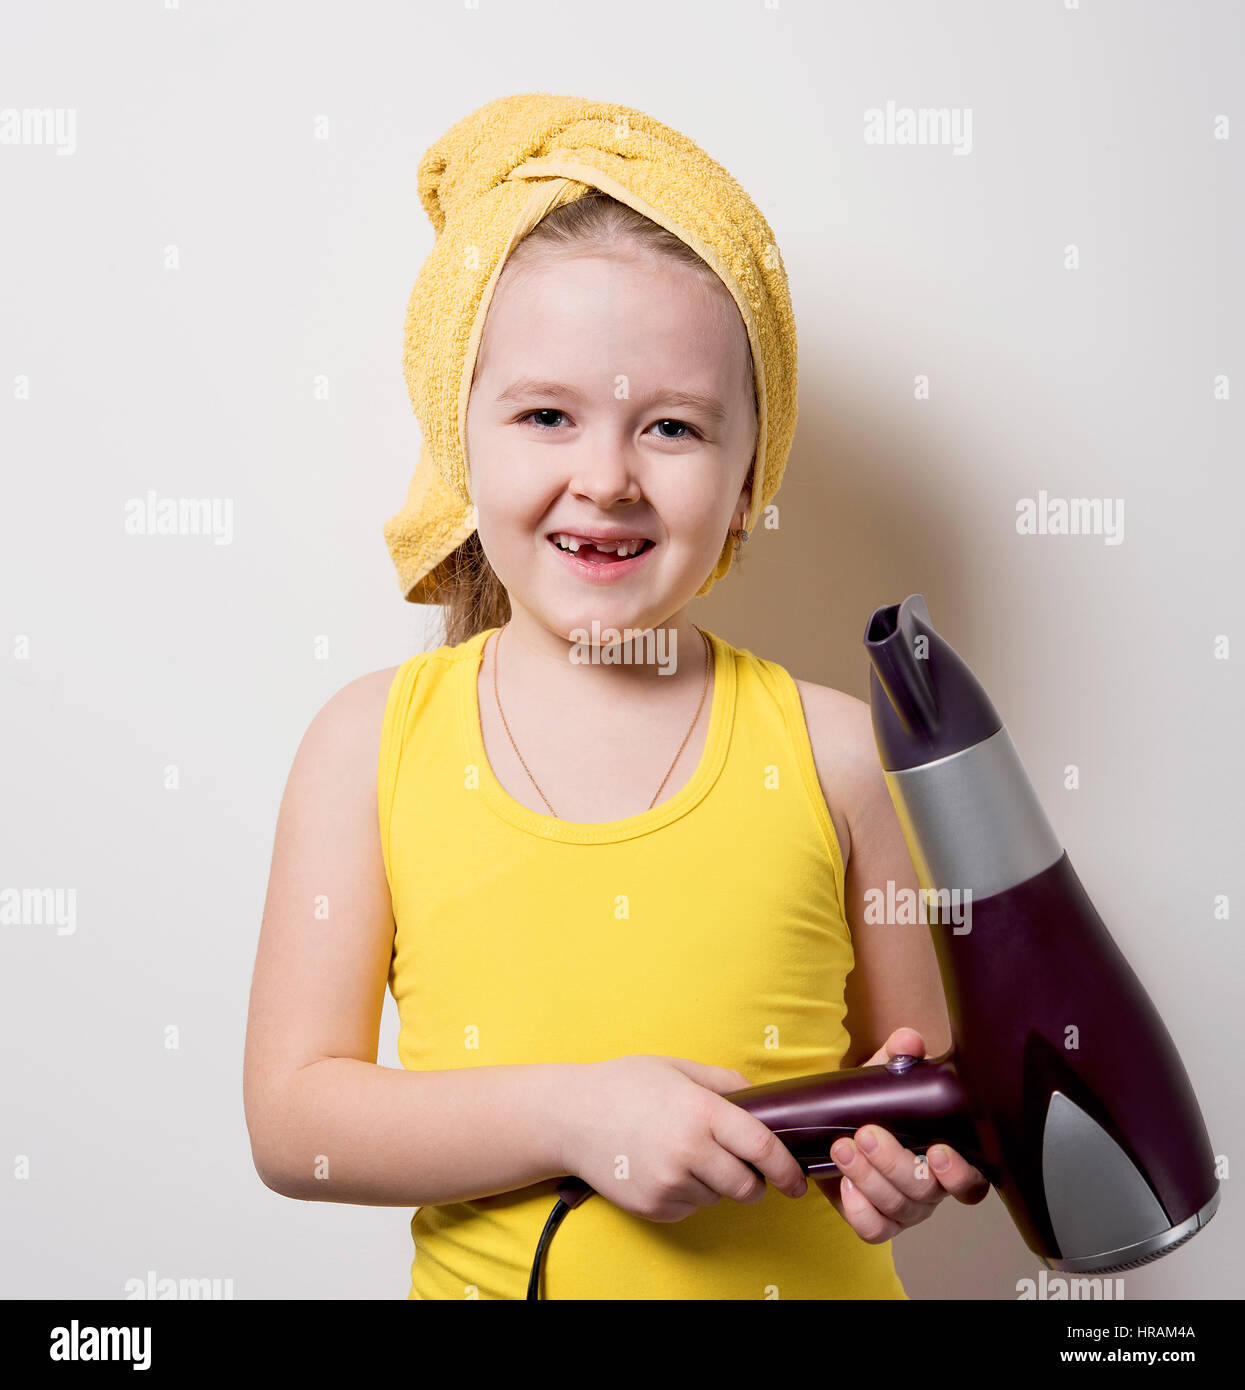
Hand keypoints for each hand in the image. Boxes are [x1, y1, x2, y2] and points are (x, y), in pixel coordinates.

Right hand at [559, 1054, 809, 1221]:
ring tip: (687, 1155)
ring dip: (716, 1185)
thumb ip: (725, 1083)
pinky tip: (666, 1167)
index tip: (797, 1180)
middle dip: (754, 1182)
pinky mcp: (653, 1206)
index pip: (762, 1148)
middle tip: (743, 1168)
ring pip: (718, 1198)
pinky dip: (688, 1194)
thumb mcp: (678, 1068)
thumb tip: (762, 1100)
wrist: (570, 1116)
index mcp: (701, 1112)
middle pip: (746, 1186)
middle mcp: (689, 1151)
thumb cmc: (624, 1085)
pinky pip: (690, 1208)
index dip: (787, 1168)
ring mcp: (669, 1183)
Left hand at [816, 1027, 989, 1241]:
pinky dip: (859, 1209)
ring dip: (867, 1177)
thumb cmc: (878, 1104)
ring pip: (897, 1207)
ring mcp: (904, 1208)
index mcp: (947, 1158)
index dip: (960, 1173)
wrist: (840, 1121)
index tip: (938, 1150)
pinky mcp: (875, 1219)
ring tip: (842, 1147)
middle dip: (894, 1163)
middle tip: (866, 1133)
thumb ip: (901, 1055)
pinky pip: (873, 1229)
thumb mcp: (887, 1075)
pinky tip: (844, 1184)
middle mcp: (931, 1188)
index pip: (972, 1181)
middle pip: (925, 1192)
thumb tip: (909, 1039)